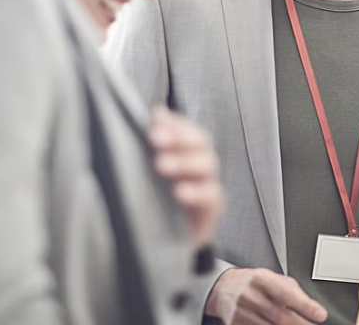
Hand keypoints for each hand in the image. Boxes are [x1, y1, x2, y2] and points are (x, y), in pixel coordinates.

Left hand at [147, 107, 223, 246]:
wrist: (166, 243)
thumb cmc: (156, 202)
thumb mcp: (147, 174)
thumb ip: (149, 146)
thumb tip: (154, 113)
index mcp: (186, 153)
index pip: (186, 129)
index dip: (174, 123)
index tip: (154, 120)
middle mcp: (200, 165)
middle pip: (200, 142)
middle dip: (178, 137)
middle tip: (154, 139)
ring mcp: (208, 186)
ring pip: (207, 164)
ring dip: (184, 161)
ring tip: (160, 165)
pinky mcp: (211, 211)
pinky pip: (211, 196)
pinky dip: (196, 191)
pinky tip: (179, 192)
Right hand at [206, 268, 327, 324]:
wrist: (224, 287)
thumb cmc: (253, 282)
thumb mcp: (272, 277)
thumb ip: (292, 290)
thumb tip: (313, 307)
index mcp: (261, 278)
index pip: (287, 294)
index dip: (305, 306)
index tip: (320, 315)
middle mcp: (250, 295)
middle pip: (281, 316)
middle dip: (302, 324)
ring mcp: (242, 313)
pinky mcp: (236, 324)